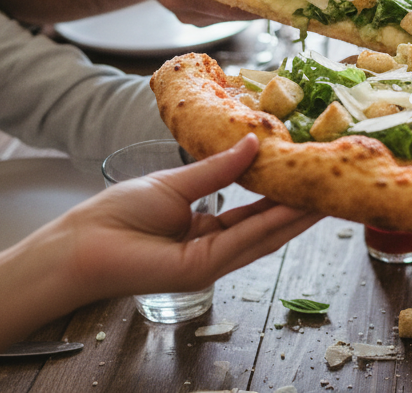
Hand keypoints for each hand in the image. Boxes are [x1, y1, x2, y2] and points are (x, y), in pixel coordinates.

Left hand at [54, 134, 322, 303]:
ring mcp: (210, 262)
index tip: (306, 175)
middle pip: (265, 228)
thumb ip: (216, 169)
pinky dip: (272, 223)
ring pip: (263, 237)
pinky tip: (295, 207)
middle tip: (331, 187)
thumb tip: (252, 144)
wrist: (81, 244)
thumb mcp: (175, 182)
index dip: (280, 195)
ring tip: (326, 195)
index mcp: (202, 230)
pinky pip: (244, 241)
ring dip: (296, 217)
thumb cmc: (115, 215)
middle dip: (299, 209)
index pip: (251, 214)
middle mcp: (212, 249)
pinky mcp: (202, 268)